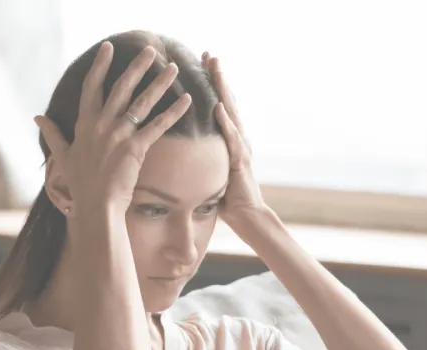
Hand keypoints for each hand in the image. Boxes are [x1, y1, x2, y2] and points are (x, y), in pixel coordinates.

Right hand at [36, 42, 191, 217]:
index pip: (92, 86)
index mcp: (85, 124)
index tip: (108, 47)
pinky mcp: (136, 148)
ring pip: (142, 102)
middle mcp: (102, 124)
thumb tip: (37, 117)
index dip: (100, 65)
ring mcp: (119, 135)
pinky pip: (158, 126)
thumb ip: (51, 133)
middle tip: (150, 50)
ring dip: (159, 83)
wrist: (96, 206)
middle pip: (121, 88)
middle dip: (137, 67)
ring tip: (173, 68)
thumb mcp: (62, 156)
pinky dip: (173, 112)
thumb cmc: (80, 184)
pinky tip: (186, 100)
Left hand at [203, 52, 267, 227]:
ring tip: (216, 70)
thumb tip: (179, 151)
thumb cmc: (227, 198)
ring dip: (224, 91)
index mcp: (230, 139)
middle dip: (219, 77)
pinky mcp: (240, 161)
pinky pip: (232, 138)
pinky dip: (226, 122)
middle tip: (209, 54)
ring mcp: (242, 148)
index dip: (213, 84)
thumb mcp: (210, 171)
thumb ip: (201, 156)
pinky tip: (219, 107)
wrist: (247, 217)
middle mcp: (239, 138)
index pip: (221, 105)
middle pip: (228, 101)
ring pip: (232, 112)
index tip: (203, 63)